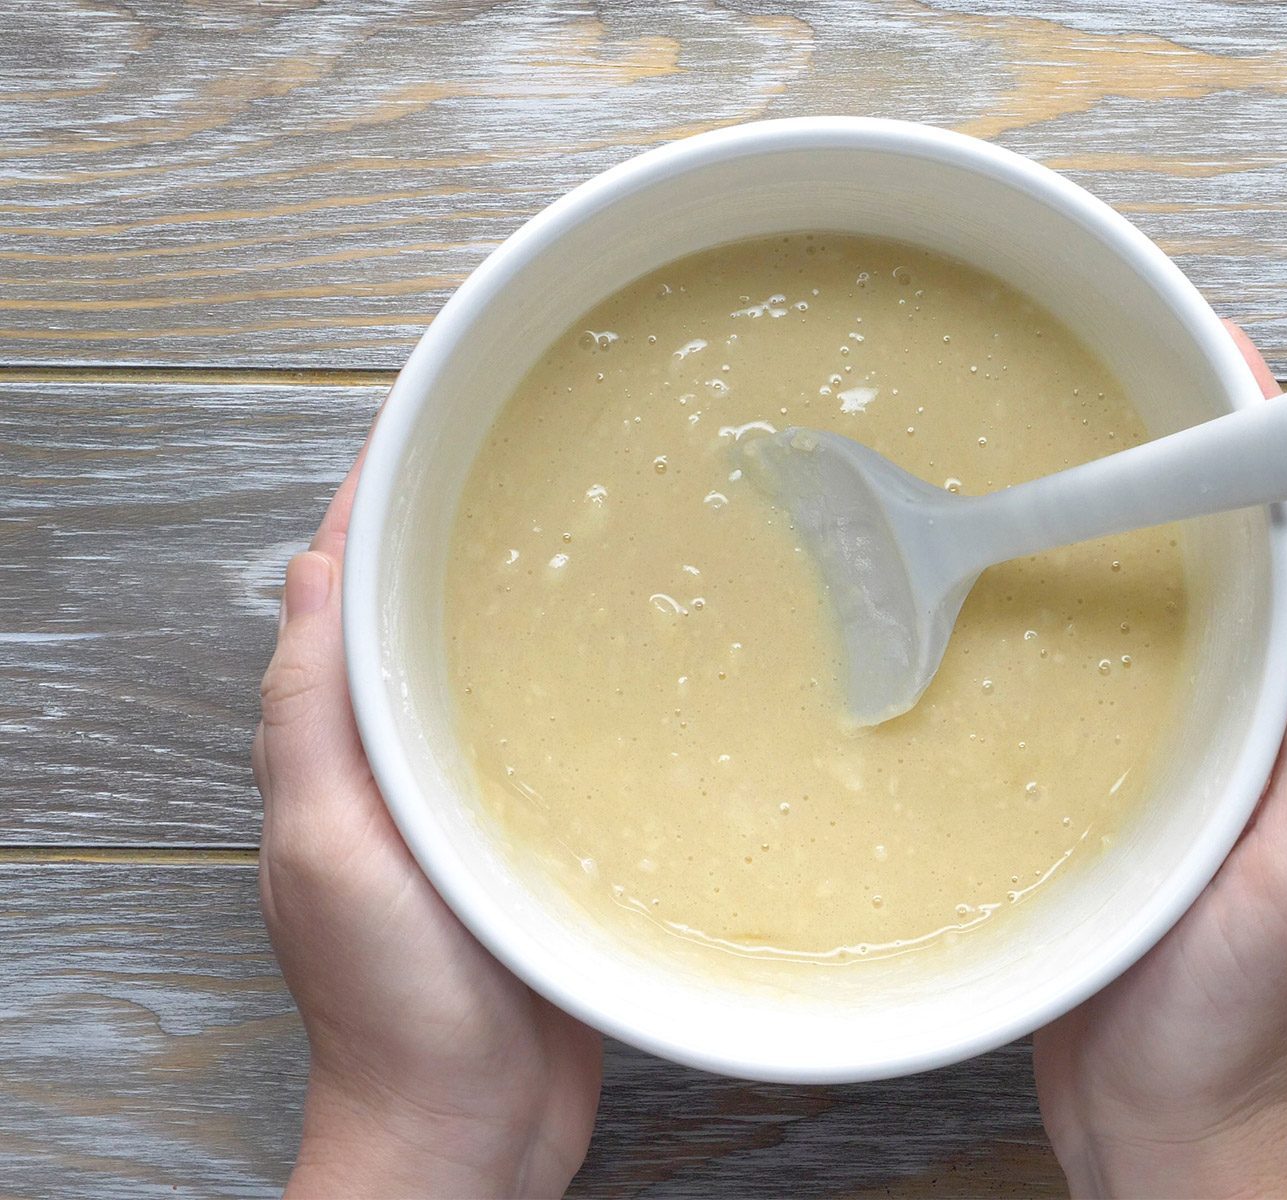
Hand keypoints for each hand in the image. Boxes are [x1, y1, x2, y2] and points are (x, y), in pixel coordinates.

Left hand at [254, 441, 604, 1198]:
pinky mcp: (529, 841)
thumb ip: (316, 718)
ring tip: (581, 532)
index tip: (427, 425)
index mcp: (334, 757)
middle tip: (524, 461)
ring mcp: (464, 805)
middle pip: (417, 624)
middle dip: (453, 539)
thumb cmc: (394, 1003)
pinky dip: (567, 684)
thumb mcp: (332, 846)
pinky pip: (542, 739)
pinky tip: (626, 662)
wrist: (472, 1126)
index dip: (374, 508)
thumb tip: (318, 570)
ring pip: (484, 675)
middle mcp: (394, 769)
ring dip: (516, 604)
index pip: (344, 599)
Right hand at [1034, 325, 1286, 1198]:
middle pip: (1224, 562)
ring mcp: (1175, 750)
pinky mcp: (1108, 784)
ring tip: (1067, 447)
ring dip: (1126, 526)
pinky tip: (1015, 587)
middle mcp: (1245, 721)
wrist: (1152, 1120)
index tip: (1228, 355)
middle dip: (1190, 461)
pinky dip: (1071, 615)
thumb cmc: (1235, 1019)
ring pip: (1158, 611)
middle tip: (1127, 374)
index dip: (1278, 445)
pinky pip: (1100, 676)